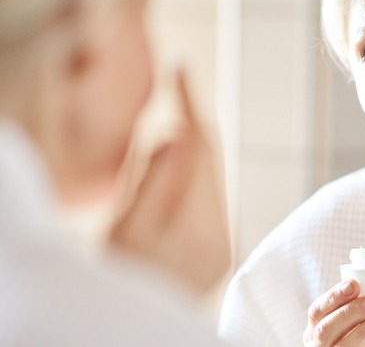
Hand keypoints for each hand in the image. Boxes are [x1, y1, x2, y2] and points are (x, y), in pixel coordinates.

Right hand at [109, 71, 230, 294]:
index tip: (181, 68)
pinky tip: (173, 172)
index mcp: (197, 226)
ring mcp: (220, 245)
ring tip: (171, 127)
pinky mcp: (216, 252)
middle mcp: (219, 235)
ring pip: (210, 180)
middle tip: (177, 89)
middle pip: (211, 162)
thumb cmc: (120, 282)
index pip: (201, 148)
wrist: (138, 335)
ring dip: (192, 152)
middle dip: (192, 125)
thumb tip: (176, 134)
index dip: (191, 104)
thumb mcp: (125, 231)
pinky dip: (191, 179)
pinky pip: (208, 201)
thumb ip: (153, 182)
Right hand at [304, 280, 364, 346]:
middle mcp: (318, 344)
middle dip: (351, 312)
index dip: (334, 297)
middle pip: (327, 329)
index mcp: (314, 328)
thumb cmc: (347, 333)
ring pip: (343, 346)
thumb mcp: (340, 321)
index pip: (317, 311)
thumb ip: (351, 308)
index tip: (353, 285)